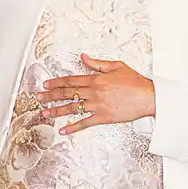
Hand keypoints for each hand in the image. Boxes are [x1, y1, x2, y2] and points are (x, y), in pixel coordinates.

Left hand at [40, 53, 154, 133]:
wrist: (148, 97)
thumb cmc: (135, 82)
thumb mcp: (116, 66)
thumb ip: (97, 63)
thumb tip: (83, 57)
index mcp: (96, 79)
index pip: (71, 80)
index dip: (56, 82)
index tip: (46, 85)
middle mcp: (93, 92)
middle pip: (67, 94)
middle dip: (51, 96)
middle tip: (39, 98)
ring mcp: (97, 106)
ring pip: (72, 108)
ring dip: (56, 111)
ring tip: (45, 113)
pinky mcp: (102, 117)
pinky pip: (84, 123)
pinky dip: (72, 127)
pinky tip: (63, 130)